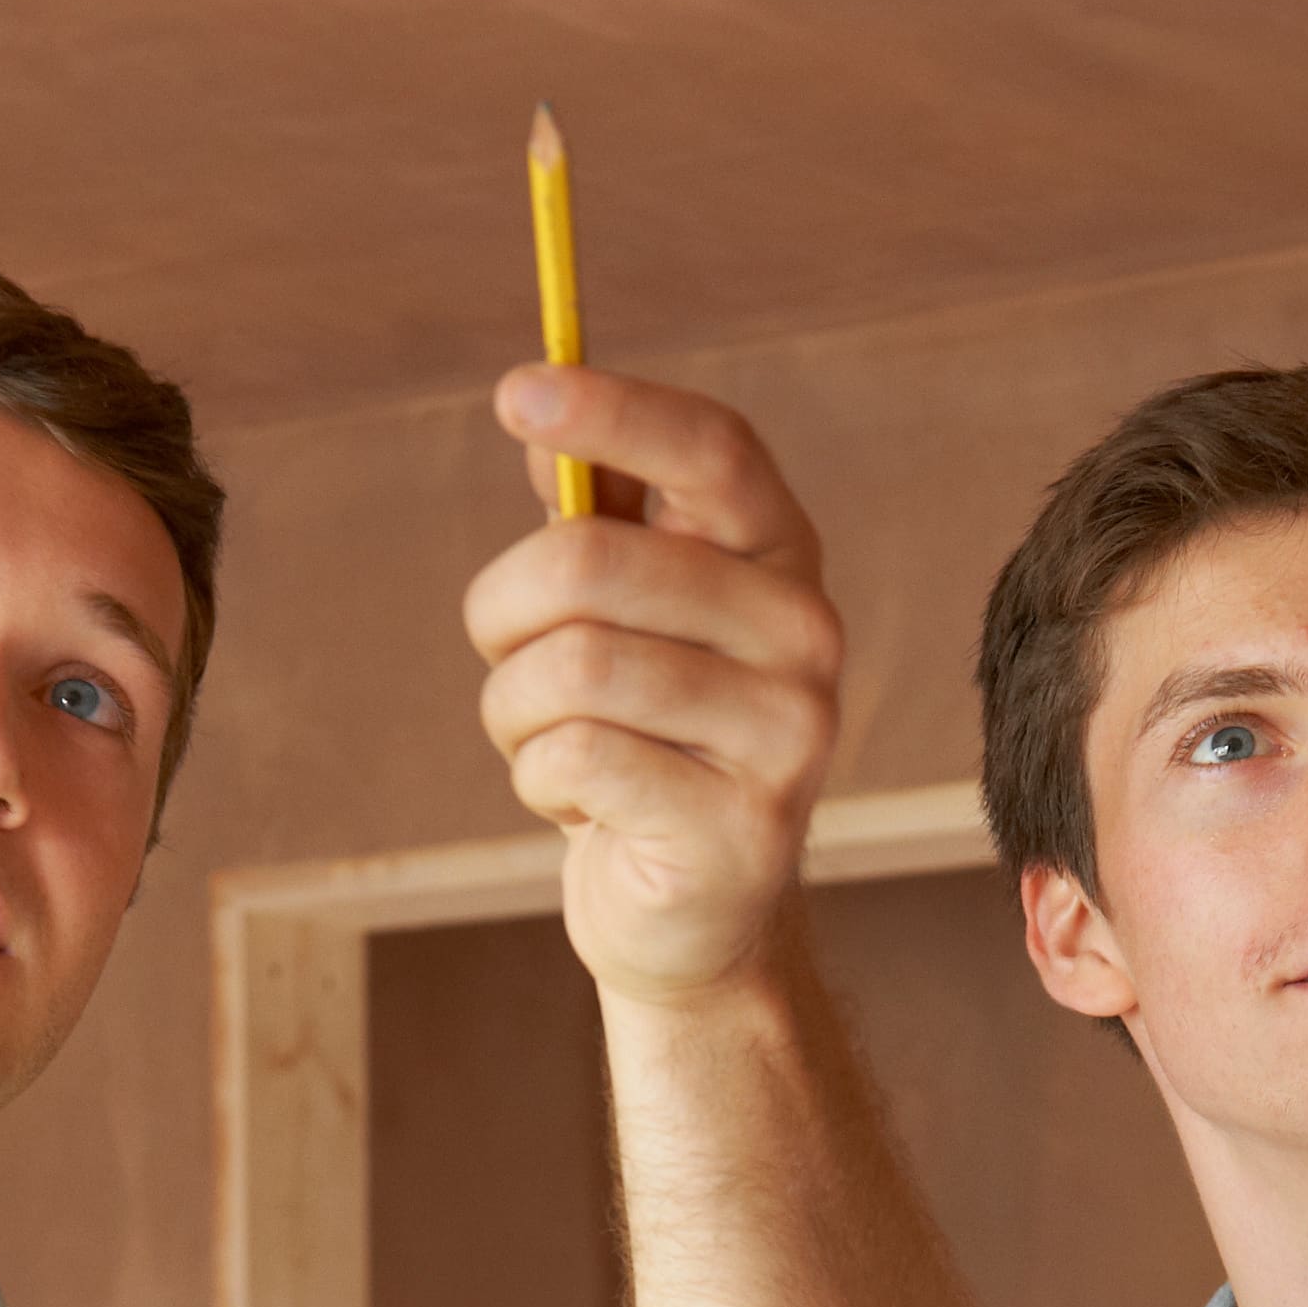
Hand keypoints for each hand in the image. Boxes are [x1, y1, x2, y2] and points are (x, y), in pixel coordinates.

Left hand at [467, 365, 844, 1005]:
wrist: (690, 912)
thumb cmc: (641, 733)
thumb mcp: (620, 611)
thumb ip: (597, 511)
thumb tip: (541, 412)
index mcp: (780, 553)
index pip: (711, 449)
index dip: (612, 410)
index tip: (516, 393)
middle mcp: (806, 632)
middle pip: (591, 563)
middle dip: (501, 611)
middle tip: (504, 653)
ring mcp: (789, 735)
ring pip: (570, 669)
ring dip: (514, 711)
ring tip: (549, 742)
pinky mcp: (743, 828)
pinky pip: (575, 758)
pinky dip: (539, 779)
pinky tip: (579, 803)